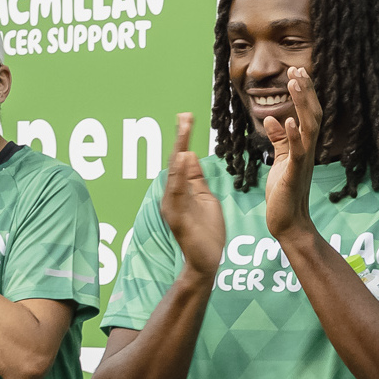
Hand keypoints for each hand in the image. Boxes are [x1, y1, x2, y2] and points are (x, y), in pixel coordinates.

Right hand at [158, 113, 225, 278]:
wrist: (206, 261)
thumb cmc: (207, 232)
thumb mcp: (205, 198)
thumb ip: (196, 179)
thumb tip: (190, 155)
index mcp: (179, 190)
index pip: (181, 159)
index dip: (184, 138)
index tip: (187, 117)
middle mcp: (172, 196)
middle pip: (175, 162)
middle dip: (180, 138)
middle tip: (185, 116)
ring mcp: (172, 206)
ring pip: (174, 175)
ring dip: (179, 152)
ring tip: (185, 133)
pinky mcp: (177, 218)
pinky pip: (178, 193)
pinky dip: (180, 176)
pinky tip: (185, 160)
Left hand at [263, 67, 321, 243]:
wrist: (288, 221)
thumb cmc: (283, 193)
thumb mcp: (280, 160)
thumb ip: (279, 140)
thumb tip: (273, 119)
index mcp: (303, 146)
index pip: (307, 114)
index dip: (303, 93)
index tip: (296, 71)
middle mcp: (308, 150)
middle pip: (312, 114)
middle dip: (305, 91)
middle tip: (298, 69)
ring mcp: (304, 161)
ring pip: (309, 127)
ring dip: (302, 104)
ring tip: (295, 83)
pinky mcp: (294, 173)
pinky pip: (297, 152)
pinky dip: (294, 135)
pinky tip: (288, 120)